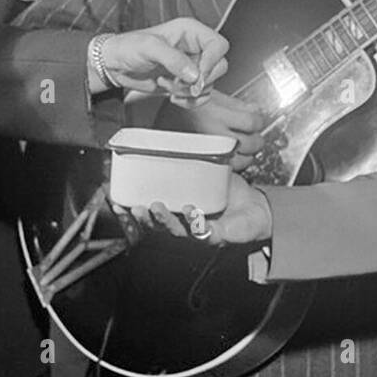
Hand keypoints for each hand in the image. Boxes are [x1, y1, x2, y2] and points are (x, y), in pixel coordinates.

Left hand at [100, 18, 227, 102]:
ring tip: (166, 84)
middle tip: (179, 82)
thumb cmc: (128, 47)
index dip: (212, 60)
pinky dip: (189, 101)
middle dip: (199, 79)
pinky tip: (172, 96)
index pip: (218, 44)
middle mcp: (194, 48)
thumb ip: (173, 59)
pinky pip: (201, 96)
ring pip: (209, 84)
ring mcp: (191, 66)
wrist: (115, 65)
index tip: (198, 74)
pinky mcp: (186, 83)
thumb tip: (193, 74)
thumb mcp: (149, 47)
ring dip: (188, 91)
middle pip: (219, 66)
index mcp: (190, 31)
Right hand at [115, 171, 273, 247]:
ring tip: (155, 207)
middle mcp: (186, 224)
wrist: (258, 207)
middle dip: (145, 218)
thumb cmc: (231, 192)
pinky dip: (194, 222)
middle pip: (158, 226)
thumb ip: (190, 162)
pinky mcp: (216, 236)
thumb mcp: (206, 173)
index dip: (134, 210)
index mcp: (178, 211)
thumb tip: (173, 140)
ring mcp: (199, 232)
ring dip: (164, 221)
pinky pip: (202, 232)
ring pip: (176, 231)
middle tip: (135, 207)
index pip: (151, 213)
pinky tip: (190, 210)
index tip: (118, 202)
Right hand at [168, 90, 266, 171]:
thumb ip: (237, 105)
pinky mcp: (203, 162)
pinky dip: (235, 163)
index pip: (253, 122)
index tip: (256, 119)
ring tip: (242, 144)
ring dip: (248, 153)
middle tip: (253, 133)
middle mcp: (213, 135)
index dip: (259, 120)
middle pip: (252, 143)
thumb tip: (256, 111)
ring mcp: (208, 151)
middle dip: (257, 138)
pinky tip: (231, 154)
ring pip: (243, 160)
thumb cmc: (182, 103)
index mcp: (216, 115)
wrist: (158, 116)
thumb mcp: (211, 96)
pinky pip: (228, 168)